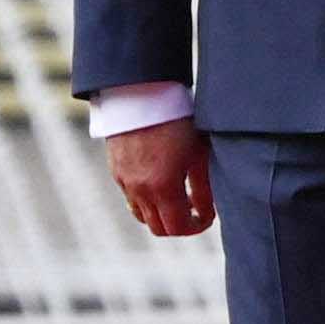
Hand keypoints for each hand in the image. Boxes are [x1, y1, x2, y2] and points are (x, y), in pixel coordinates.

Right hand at [105, 121, 212, 239]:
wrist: (141, 94)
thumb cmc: (177, 121)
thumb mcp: (198, 153)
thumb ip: (204, 187)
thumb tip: (207, 210)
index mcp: (163, 187)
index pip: (179, 228)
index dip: (197, 226)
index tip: (208, 216)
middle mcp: (141, 191)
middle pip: (159, 228)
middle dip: (180, 225)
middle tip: (195, 210)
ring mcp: (125, 183)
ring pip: (143, 216)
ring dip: (161, 214)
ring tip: (178, 196)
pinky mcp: (116, 172)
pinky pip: (131, 198)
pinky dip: (147, 201)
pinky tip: (160, 182)